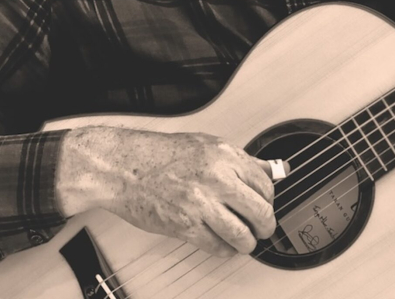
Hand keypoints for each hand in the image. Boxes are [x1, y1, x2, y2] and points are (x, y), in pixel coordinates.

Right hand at [56, 126, 275, 256]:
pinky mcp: (183, 226)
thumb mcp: (207, 145)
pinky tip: (223, 245)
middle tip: (264, 229)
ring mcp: (200, 204)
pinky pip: (216, 246)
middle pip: (260, 211)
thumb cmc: (160, 154)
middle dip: (266, 226)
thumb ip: (241, 160)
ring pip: (241, 234)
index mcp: (225, 156)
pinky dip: (224, 250)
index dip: (269, 199)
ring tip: (246, 242)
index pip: (265, 184)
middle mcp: (216, 179)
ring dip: (248, 243)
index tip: (266, 204)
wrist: (123, 167)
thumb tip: (271, 170)